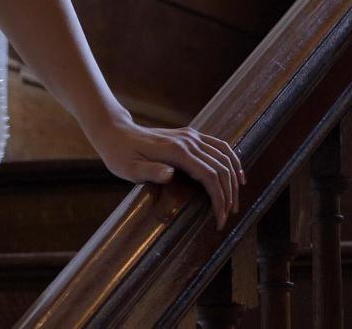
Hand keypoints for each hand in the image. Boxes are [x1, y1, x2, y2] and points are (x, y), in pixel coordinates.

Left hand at [88, 118, 245, 228]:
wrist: (115, 132)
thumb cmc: (120, 154)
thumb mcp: (129, 168)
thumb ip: (150, 171)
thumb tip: (170, 174)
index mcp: (176, 151)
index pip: (209, 176)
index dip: (218, 198)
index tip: (219, 219)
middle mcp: (188, 141)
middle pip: (220, 168)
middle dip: (228, 194)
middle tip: (226, 216)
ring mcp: (191, 136)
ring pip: (224, 156)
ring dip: (233, 179)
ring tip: (234, 202)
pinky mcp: (190, 135)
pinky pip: (219, 146)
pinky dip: (232, 161)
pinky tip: (236, 175)